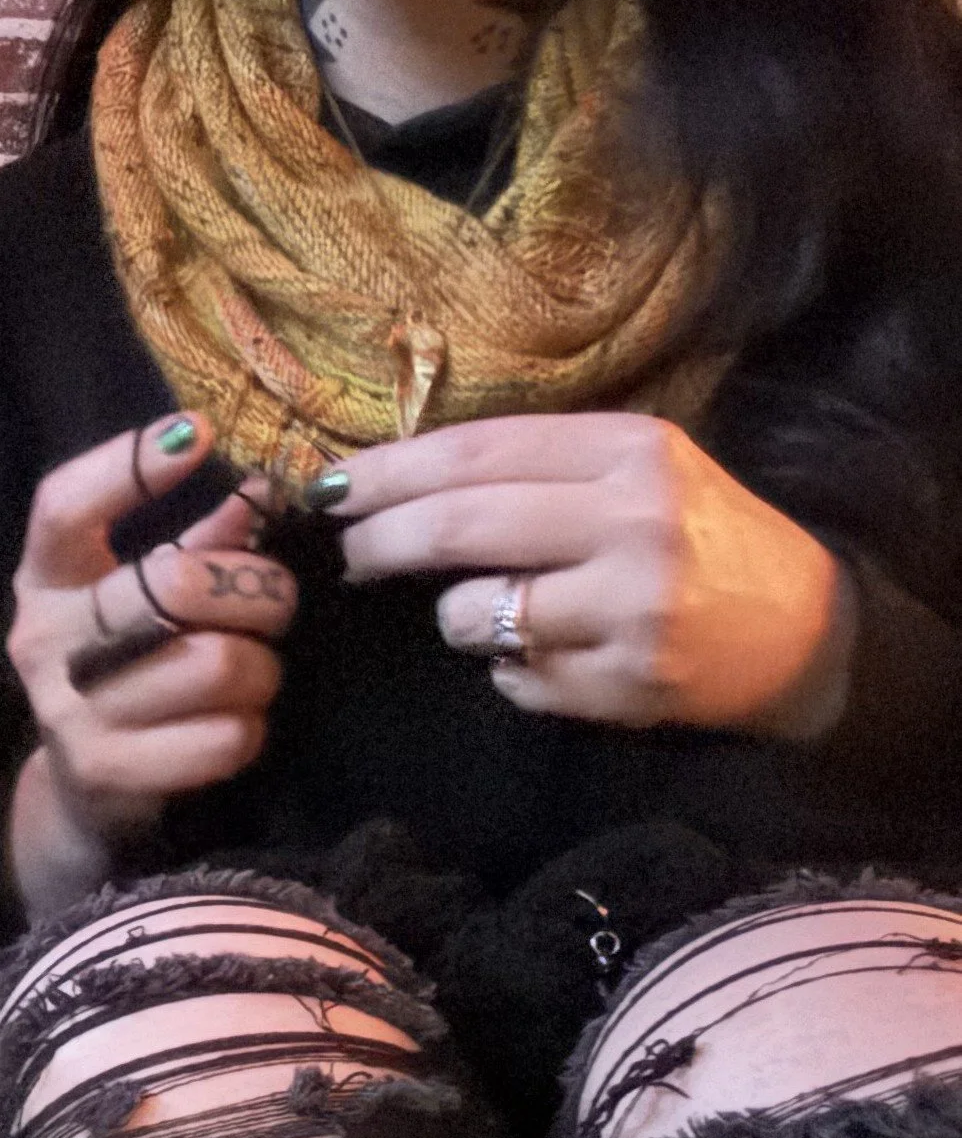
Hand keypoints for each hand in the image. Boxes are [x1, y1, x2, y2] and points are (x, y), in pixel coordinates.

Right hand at [8, 414, 295, 910]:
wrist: (88, 795)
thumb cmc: (130, 670)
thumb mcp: (148, 598)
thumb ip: (201, 543)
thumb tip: (264, 488)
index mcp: (44, 580)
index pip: (63, 506)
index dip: (127, 465)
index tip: (198, 431)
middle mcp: (42, 641)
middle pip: (174, 585)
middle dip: (255, 591)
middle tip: (274, 604)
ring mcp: (67, 711)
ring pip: (215, 664)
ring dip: (259, 668)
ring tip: (253, 673)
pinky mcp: (104, 773)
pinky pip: (223, 737)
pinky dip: (249, 729)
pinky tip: (236, 725)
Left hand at [315, 414, 847, 732]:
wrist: (806, 630)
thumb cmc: (701, 536)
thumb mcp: (637, 468)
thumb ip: (539, 466)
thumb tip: (400, 476)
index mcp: (628, 450)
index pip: (476, 452)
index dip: (389, 469)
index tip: (331, 485)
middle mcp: (630, 522)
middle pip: (462, 525)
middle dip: (383, 539)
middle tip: (348, 550)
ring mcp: (630, 609)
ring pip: (475, 614)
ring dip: (453, 616)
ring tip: (479, 611)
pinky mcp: (629, 686)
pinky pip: (515, 680)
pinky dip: (509, 670)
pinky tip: (548, 654)